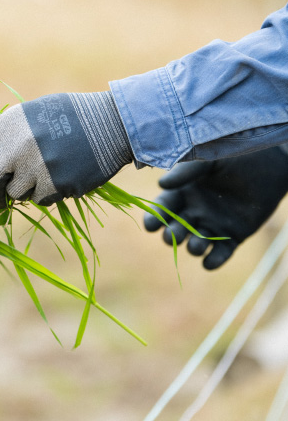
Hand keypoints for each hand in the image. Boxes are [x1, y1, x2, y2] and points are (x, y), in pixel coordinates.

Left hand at [0, 92, 132, 206]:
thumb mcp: (31, 113)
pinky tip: (59, 175)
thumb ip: (6, 134)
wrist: (111, 123)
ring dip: (23, 189)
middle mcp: (16, 147)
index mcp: (7, 125)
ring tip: (43, 170)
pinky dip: (45, 193)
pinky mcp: (55, 186)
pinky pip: (38, 200)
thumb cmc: (69, 115)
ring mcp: (36, 169)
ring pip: (14, 194)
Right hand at [144, 146, 287, 268]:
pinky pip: (220, 253)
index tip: (151, 225)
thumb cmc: (235, 158)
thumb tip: (161, 185)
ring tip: (197, 246)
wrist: (270, 165)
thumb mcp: (209, 160)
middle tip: (173, 235)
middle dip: (172, 235)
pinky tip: (210, 263)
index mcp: (182, 194)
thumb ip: (186, 171)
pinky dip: (213, 261)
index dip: (154, 218)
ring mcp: (212, 226)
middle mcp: (193, 212)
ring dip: (193, 248)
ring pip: (195, 244)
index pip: (162, 209)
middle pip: (175, 230)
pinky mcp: (232, 237)